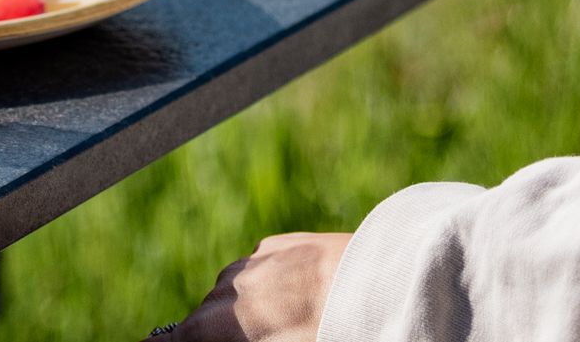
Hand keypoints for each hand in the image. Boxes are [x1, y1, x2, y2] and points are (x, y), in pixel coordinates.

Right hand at [163, 230, 347, 340]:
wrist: (377, 284)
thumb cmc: (327, 332)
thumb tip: (208, 336)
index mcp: (212, 327)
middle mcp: (221, 290)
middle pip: (202, 324)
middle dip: (218, 337)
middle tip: (258, 340)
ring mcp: (247, 264)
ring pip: (230, 299)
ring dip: (244, 316)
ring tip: (287, 328)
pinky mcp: (274, 246)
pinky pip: (257, 276)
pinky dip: (268, 293)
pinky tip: (301, 305)